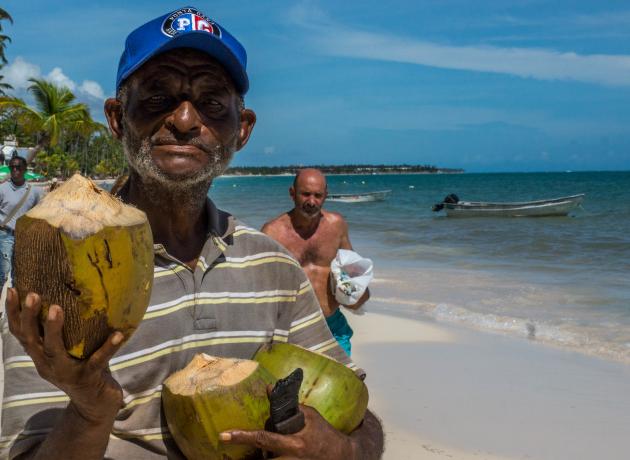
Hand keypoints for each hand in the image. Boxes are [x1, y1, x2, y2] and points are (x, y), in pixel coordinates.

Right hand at [5, 288, 124, 423]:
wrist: (96, 404)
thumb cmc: (85, 368)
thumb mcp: (70, 348)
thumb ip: (69, 328)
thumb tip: (77, 291)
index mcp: (41, 355)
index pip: (21, 333)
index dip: (13, 313)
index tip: (11, 289)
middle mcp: (48, 365)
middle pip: (31, 340)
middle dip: (29, 317)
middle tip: (33, 295)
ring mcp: (66, 373)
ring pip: (54, 351)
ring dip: (53, 329)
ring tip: (57, 308)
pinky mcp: (88, 379)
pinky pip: (97, 361)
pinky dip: (108, 348)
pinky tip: (117, 334)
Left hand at [220, 405, 354, 459]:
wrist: (343, 457)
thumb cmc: (325, 434)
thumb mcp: (311, 416)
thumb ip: (290, 405)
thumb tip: (269, 388)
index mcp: (295, 443)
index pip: (263, 438)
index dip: (242, 436)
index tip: (223, 435)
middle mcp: (291, 459)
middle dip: (252, 455)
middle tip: (243, 444)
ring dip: (264, 457)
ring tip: (269, 450)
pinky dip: (273, 459)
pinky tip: (276, 453)